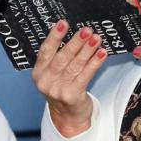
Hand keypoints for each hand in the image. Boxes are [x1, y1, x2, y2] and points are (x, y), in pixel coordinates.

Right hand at [32, 22, 107, 136]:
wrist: (67, 117)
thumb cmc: (62, 89)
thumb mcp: (53, 74)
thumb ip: (58, 57)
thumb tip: (76, 34)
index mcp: (39, 72)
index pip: (45, 51)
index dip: (54, 36)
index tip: (63, 23)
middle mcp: (46, 81)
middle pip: (62, 57)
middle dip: (75, 42)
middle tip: (86, 30)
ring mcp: (58, 90)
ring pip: (75, 65)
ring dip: (87, 50)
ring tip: (96, 39)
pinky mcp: (71, 96)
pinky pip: (85, 76)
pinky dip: (95, 63)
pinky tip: (101, 54)